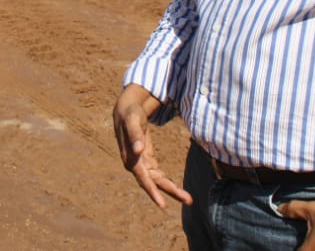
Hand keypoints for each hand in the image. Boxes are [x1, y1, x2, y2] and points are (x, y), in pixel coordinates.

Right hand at [112, 84, 192, 209]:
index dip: (153, 192)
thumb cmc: (130, 114)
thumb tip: (138, 151)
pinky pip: (157, 175)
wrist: (126, 110)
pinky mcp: (146, 160)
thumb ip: (135, 135)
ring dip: (171, 189)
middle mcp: (135, 165)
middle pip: (154, 183)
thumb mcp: (133, 121)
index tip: (163, 205)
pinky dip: (166, 181)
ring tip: (187, 197)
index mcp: (131, 159)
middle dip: (170, 192)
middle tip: (189, 200)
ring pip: (157, 181)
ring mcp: (141, 164)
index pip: (144, 179)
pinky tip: (176, 188)